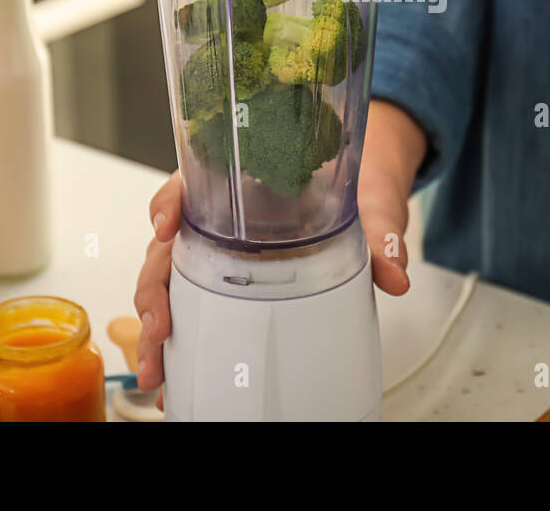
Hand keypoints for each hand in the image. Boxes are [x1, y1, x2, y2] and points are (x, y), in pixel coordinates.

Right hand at [132, 100, 424, 403]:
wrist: (366, 180)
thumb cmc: (355, 177)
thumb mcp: (370, 200)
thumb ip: (380, 230)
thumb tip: (394, 272)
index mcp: (240, 179)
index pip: (189, 183)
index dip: (169, 202)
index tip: (167, 225)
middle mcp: (219, 215)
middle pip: (167, 245)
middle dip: (155, 289)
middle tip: (161, 327)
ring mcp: (218, 249)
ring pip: (169, 281)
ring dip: (157, 324)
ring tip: (159, 368)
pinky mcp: (228, 279)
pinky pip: (191, 304)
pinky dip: (179, 340)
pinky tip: (175, 373)